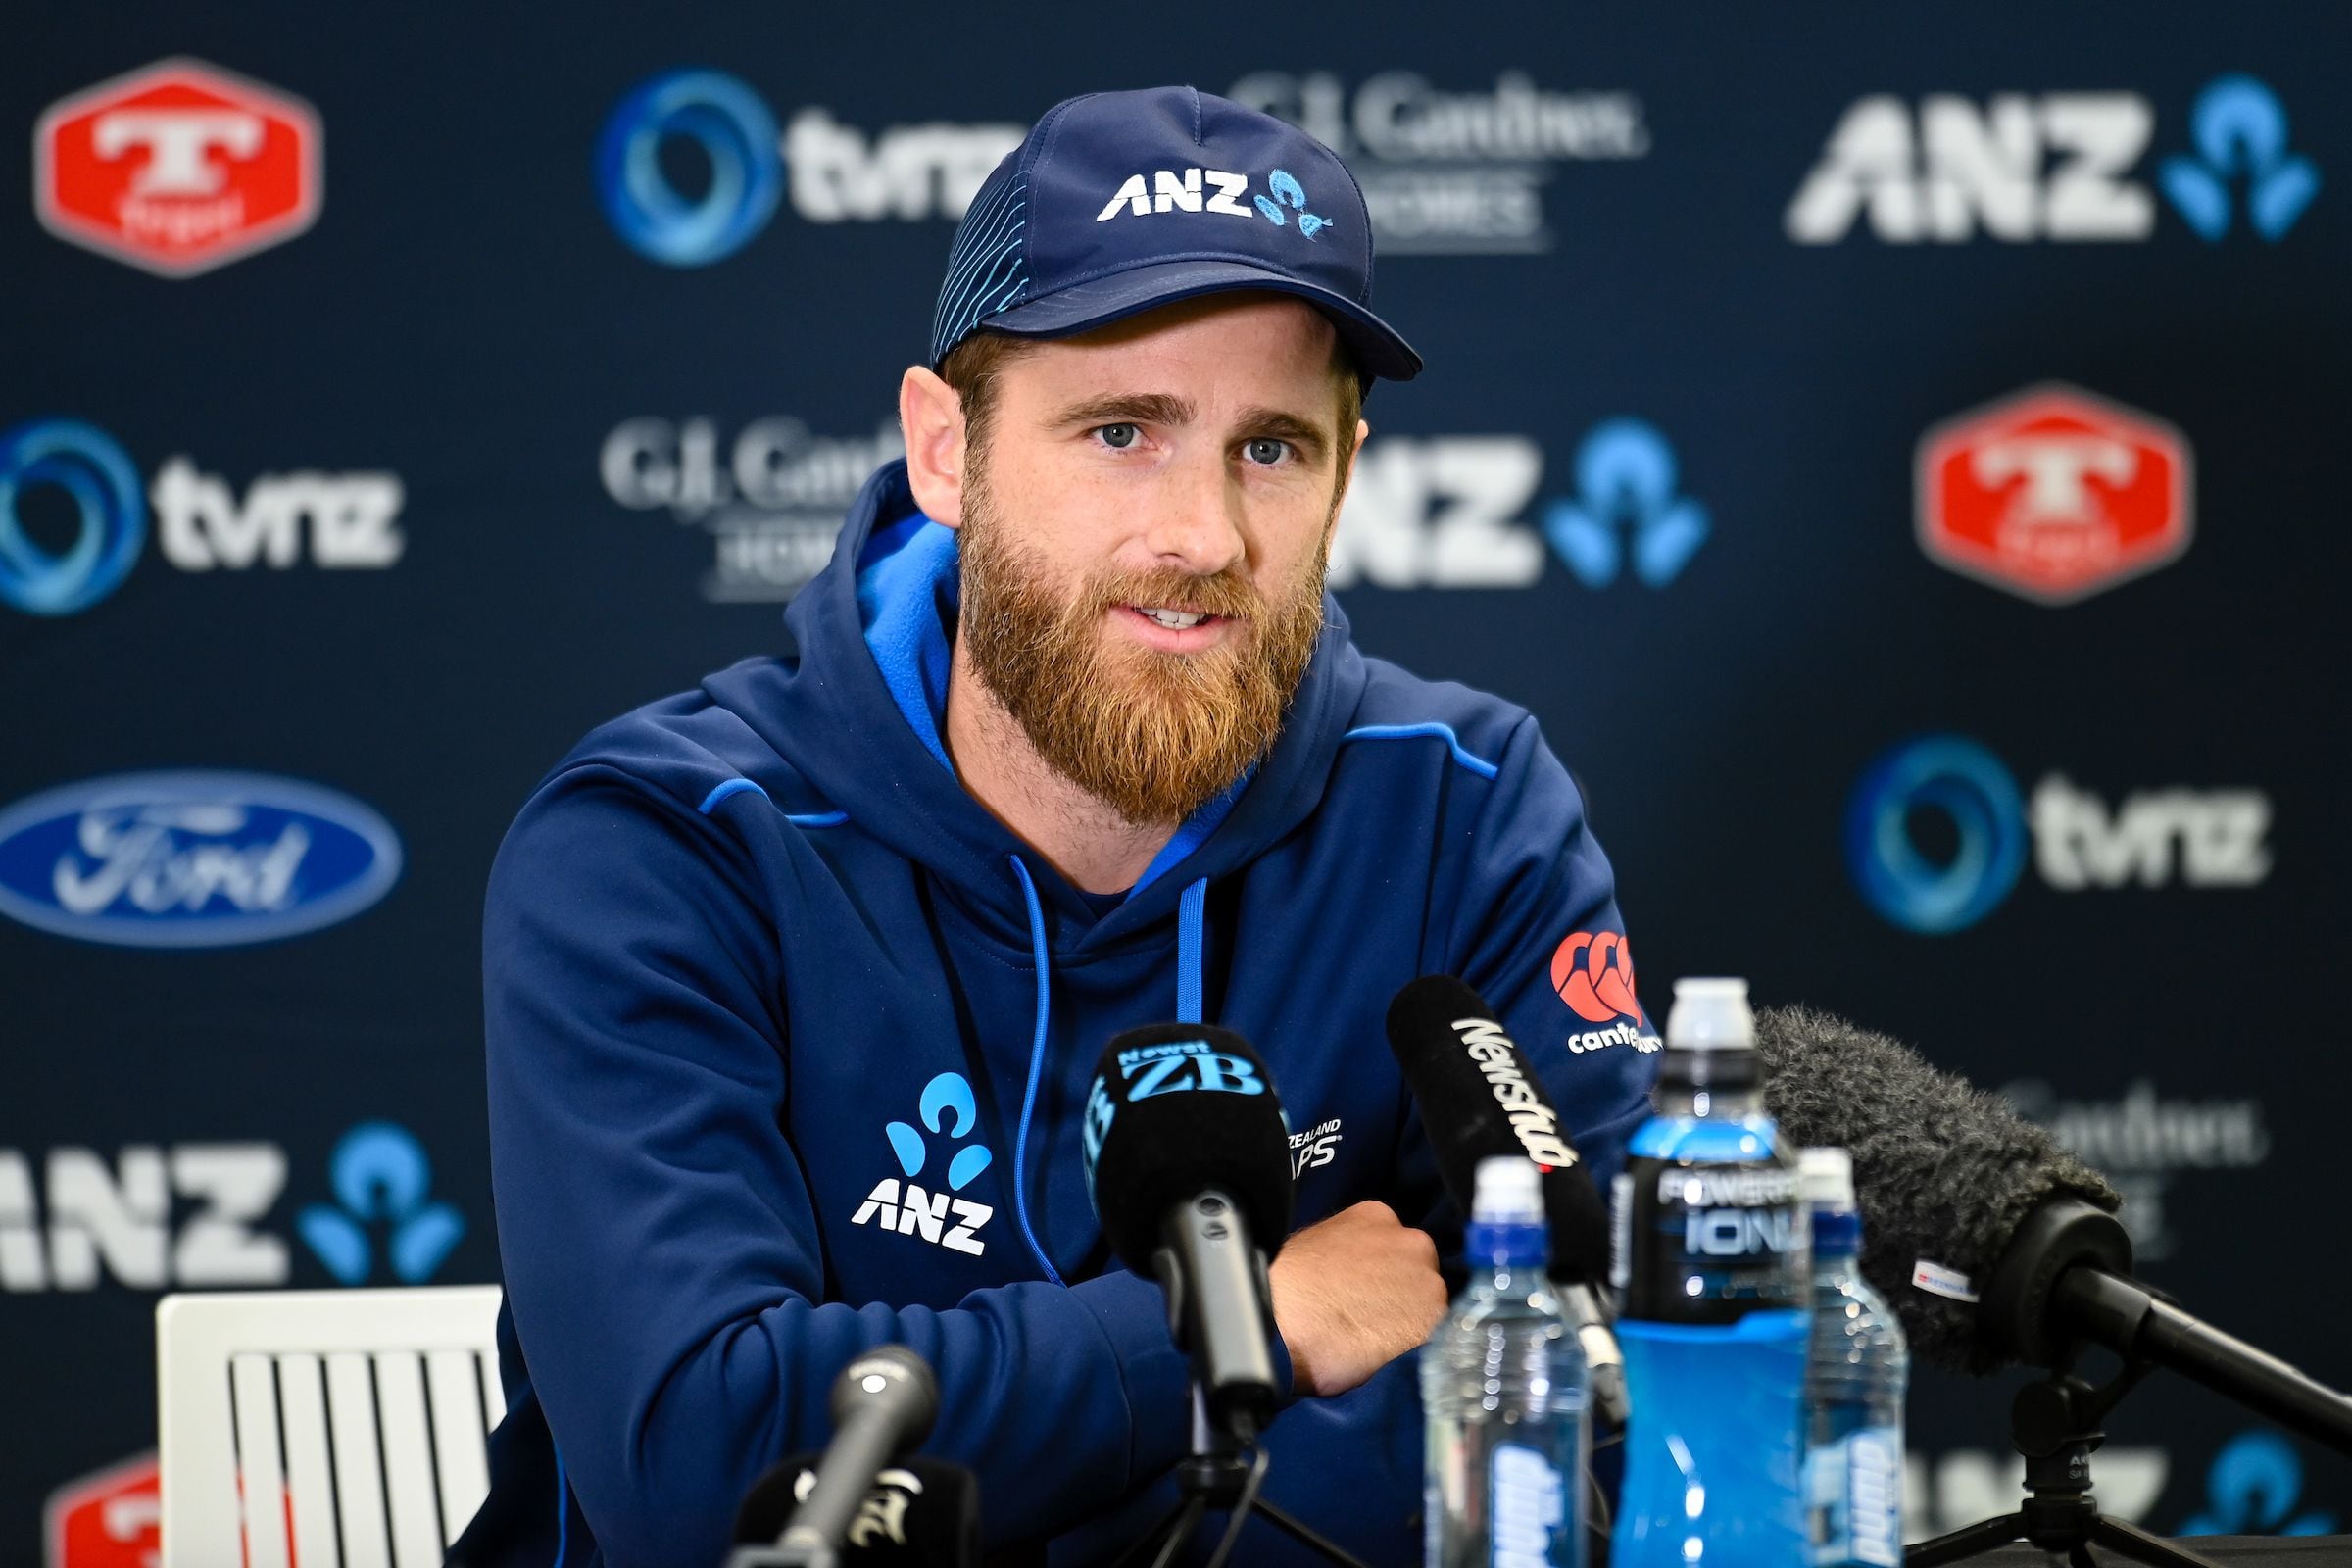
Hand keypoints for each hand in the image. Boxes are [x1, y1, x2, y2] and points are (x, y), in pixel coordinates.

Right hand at [1268, 1200, 1446, 1397]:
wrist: (1281, 1321)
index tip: (1369, 1290)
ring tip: (1377, 1338)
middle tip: (1375, 1316)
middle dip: (1403, 1291)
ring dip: (1411, 1318)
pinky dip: (1415, 1344)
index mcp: (1377, 1214)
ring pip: (1429, 1302)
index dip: (1384, 1272)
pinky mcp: (1432, 1319)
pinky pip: (1434, 1333)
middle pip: (1420, 1268)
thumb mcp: (1317, 1248)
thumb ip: (1350, 1254)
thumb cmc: (1285, 1288)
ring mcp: (1426, 1278)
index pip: (1395, 1243)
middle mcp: (1411, 1239)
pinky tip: (1385, 1353)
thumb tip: (1356, 1278)